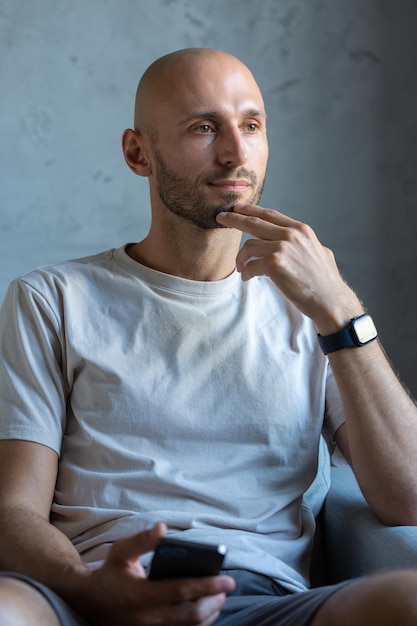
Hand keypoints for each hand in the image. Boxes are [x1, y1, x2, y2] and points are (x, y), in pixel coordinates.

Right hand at [67, 523, 234, 625]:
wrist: (89, 601)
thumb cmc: (109, 572)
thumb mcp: (121, 552)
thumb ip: (143, 540)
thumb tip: (163, 529)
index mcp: (140, 595)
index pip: (181, 591)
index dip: (206, 585)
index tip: (227, 580)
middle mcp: (147, 618)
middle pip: (191, 615)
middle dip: (214, 602)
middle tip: (226, 587)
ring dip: (209, 614)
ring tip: (219, 597)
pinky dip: (197, 623)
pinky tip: (205, 610)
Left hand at [216, 204, 362, 333]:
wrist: (330, 300)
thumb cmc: (325, 281)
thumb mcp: (319, 252)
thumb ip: (303, 244)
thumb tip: (295, 243)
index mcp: (300, 229)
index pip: (270, 215)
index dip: (251, 210)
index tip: (237, 208)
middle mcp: (291, 235)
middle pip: (254, 222)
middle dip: (234, 219)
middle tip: (220, 218)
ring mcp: (282, 248)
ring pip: (249, 246)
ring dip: (241, 258)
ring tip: (240, 268)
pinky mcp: (274, 265)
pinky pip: (250, 266)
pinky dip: (246, 273)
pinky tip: (247, 278)